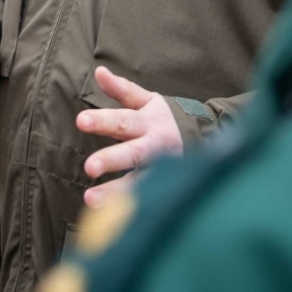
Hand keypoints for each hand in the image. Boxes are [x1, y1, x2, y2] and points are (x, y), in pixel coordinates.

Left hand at [75, 66, 182, 207]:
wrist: (210, 138)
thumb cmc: (167, 118)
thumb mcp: (148, 100)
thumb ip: (122, 89)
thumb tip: (99, 72)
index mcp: (148, 122)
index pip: (122, 120)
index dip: (102, 120)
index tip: (80, 121)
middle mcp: (155, 147)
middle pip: (132, 153)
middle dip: (111, 160)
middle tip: (89, 167)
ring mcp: (163, 170)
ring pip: (140, 182)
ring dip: (116, 192)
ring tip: (91, 200)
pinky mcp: (168, 187)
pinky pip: (149, 199)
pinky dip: (131, 209)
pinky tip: (111, 219)